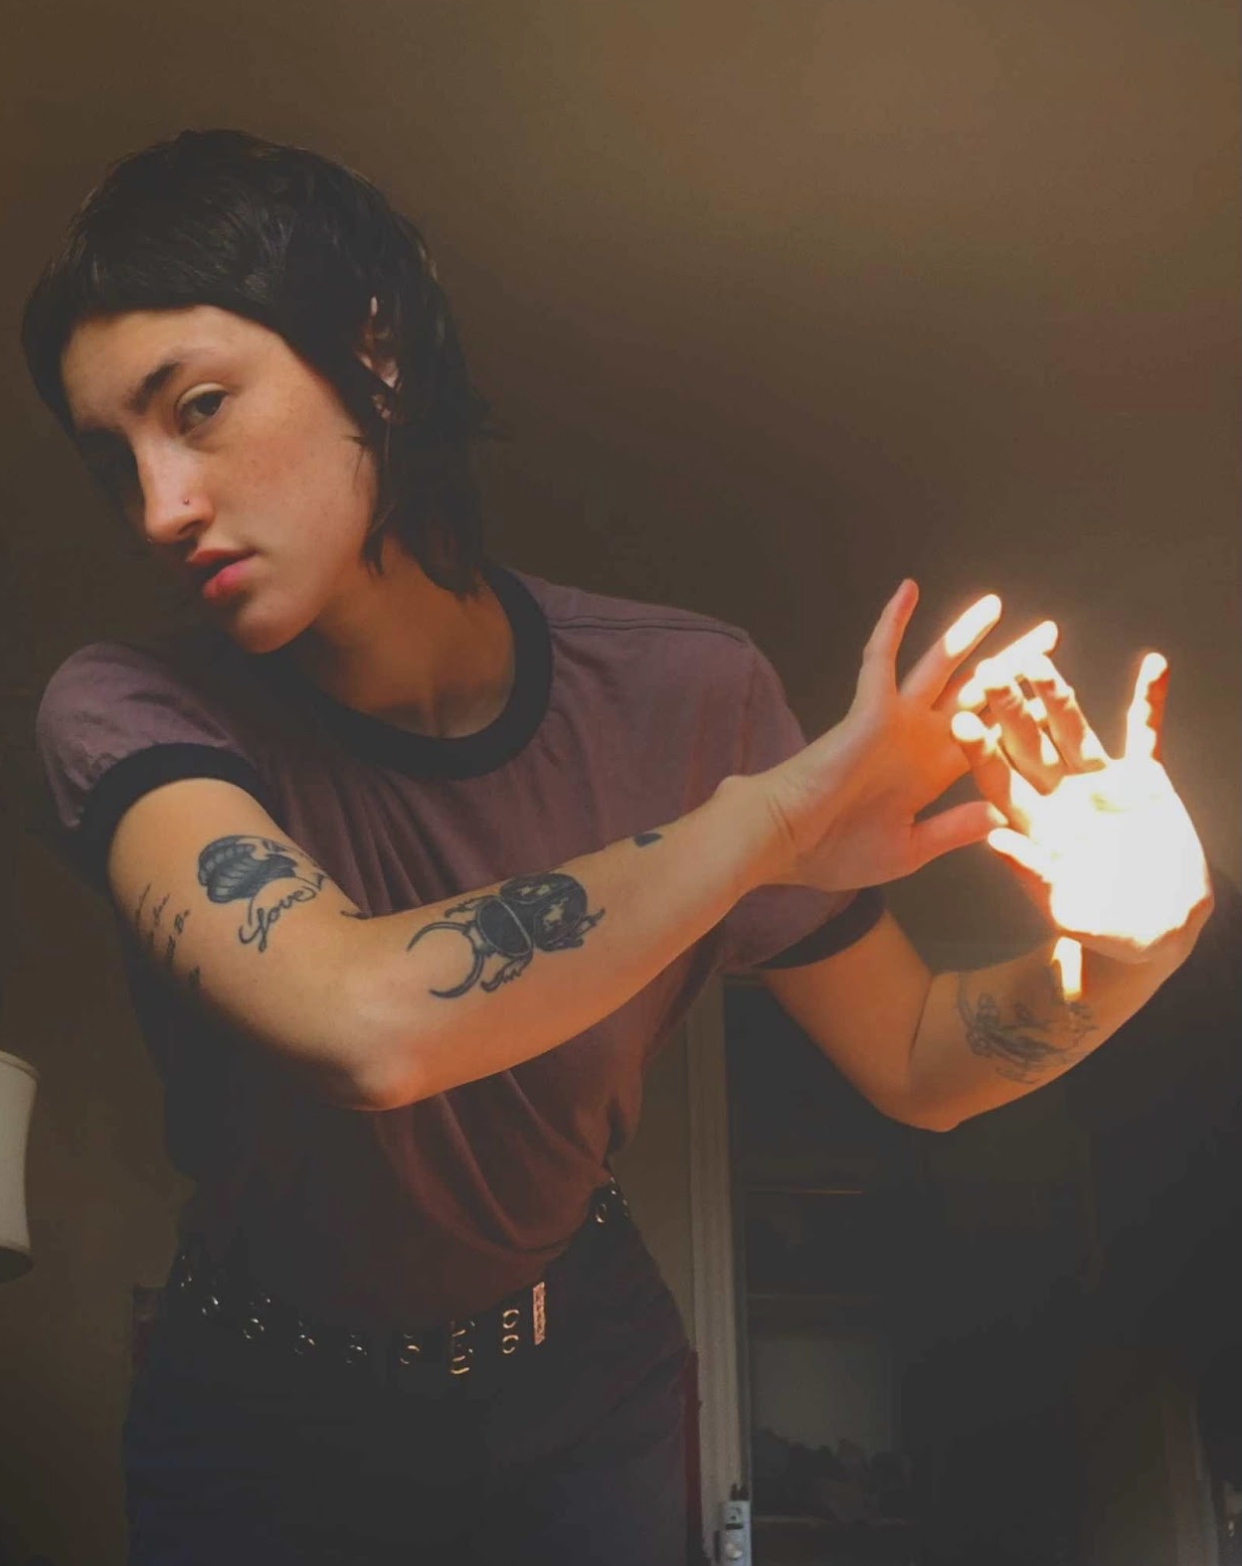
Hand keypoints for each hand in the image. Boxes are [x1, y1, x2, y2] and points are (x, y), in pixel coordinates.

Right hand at [757, 580, 1052, 890]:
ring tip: (997, 603)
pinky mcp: (869, 710)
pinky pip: (882, 657)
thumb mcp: (909, 849)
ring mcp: (895, 721)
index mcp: (931, 773)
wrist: (784, 843)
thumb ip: (953, 829)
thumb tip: (999, 813)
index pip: (988, 737)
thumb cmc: (835, 853)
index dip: (1022, 717)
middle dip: (1013, 665)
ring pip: (940, 667)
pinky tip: (909, 589)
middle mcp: (918, 740)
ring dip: (967, 634)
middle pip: (977, 693)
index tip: (1060, 696)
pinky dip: (892, 623)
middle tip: (1049, 635)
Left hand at [951, 647, 1212, 964]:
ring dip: (1058, 695)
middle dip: (1008, 708)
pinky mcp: (1143, 783)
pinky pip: (1146, 735)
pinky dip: (1150, 702)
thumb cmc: (1105, 932)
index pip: (998, 780)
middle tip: (986, 669)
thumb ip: (1033, 874)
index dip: (979, 750)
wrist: (1158, 933)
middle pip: (1027, 744)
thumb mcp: (1065, 910)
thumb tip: (995, 840)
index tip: (959, 719)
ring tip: (1039, 656)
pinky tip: (1152, 664)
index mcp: (1033, 826)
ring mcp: (1099, 786)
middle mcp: (1059, 798)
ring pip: (1073, 731)